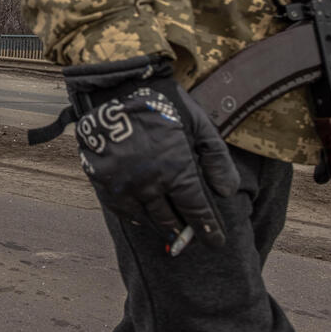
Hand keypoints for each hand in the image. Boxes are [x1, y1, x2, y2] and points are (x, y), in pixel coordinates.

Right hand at [65, 57, 239, 250]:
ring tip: (169, 230)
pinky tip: (143, 217)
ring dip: (160, 227)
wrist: (116, 89)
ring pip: (146, 219)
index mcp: (176, 170)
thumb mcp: (198, 123)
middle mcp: (150, 184)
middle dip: (183, 232)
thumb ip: (216, 158)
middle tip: (189, 239)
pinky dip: (135, 217)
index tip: (215, 242)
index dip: (207, 230)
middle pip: (170, 220)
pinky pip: (122, 210)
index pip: (196, 212)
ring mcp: (124, 184)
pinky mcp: (103, 181)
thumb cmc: (162, 104)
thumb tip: (227, 191)